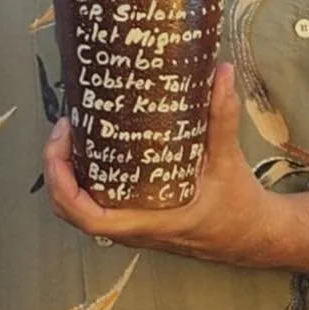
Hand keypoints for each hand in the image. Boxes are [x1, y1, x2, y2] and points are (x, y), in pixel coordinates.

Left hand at [43, 63, 287, 265]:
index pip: (88, 217)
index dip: (64, 184)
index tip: (64, 144)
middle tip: (65, 127)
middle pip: (71, 211)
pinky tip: (91, 149)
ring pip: (80, 209)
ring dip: (66, 174)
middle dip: (57, 170)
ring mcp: (131, 226)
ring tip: (72, 133)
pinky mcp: (135, 218)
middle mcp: (132, 229)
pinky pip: (96, 205)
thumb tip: (222, 73)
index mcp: (149, 222)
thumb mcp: (229, 161)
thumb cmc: (239, 208)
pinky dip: (83, 180)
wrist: (251, 236)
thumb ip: (223, 117)